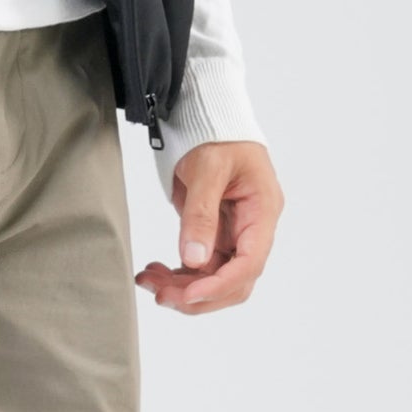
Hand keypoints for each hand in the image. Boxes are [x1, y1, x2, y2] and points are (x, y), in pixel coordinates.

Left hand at [136, 139, 282, 314]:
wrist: (206, 117)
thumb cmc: (215, 133)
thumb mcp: (208, 167)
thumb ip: (202, 213)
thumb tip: (195, 260)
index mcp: (262, 211)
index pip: (249, 263)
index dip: (220, 284)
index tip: (189, 295)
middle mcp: (252, 227)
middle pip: (233, 280)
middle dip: (197, 293)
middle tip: (160, 295)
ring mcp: (234, 232)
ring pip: (213, 276)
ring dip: (183, 286)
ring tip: (149, 282)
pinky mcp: (215, 232)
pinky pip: (201, 263)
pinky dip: (179, 273)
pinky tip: (155, 272)